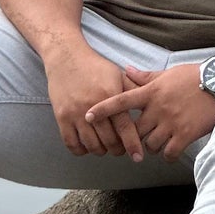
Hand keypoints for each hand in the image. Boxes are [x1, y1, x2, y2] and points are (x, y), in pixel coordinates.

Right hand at [43, 41, 146, 158]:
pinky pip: (71, 143)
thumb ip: (134, 90)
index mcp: (110, 96)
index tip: (138, 157)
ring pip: (91, 145)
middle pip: (109, 141)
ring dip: (101, 151)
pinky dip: (81, 150)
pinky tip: (87, 146)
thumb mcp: (117, 75)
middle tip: (121, 149)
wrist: (66, 56)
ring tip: (105, 147)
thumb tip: (153, 103)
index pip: (124, 128)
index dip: (133, 145)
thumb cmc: (94, 67)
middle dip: (118, 150)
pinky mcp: (61, 117)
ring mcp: (75, 113)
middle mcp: (93, 107)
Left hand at [86, 62, 214, 161]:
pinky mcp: (186, 134)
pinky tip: (172, 150)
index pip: (120, 100)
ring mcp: (171, 122)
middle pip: (135, 130)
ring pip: (150, 144)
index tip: (87, 115)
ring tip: (159, 140)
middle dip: (135, 136)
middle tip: (140, 137)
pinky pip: (169, 153)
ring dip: (152, 145)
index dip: (102, 109)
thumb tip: (127, 70)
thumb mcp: (167, 74)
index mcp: (151, 92)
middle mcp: (158, 108)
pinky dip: (168, 154)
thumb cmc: (193, 76)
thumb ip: (146, 77)